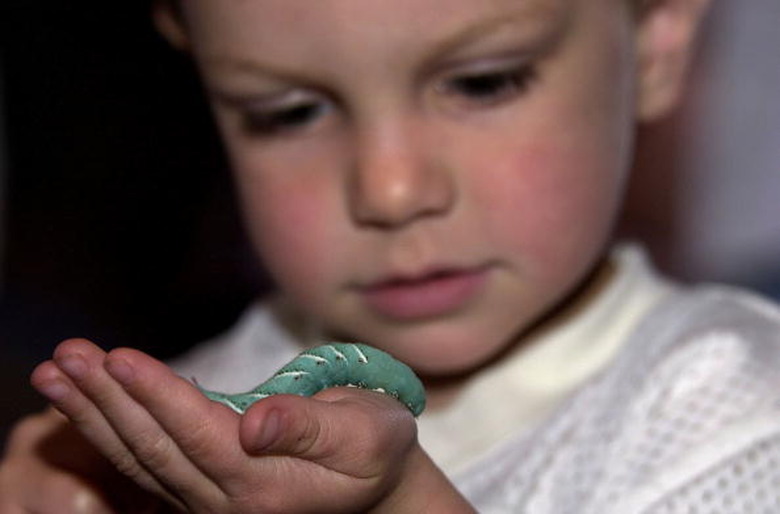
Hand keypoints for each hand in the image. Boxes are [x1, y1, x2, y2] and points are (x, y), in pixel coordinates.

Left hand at [30, 339, 472, 512]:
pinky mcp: (200, 491)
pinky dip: (109, 429)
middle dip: (107, 400)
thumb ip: (309, 429)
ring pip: (138, 458)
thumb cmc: (375, 450)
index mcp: (266, 486)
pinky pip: (144, 463)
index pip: (199, 436)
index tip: (118, 357)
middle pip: (154, 448)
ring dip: (93, 414)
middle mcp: (227, 502)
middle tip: (65, 358)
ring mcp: (209, 502)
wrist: (375, 488)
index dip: (158, 396)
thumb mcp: (365, 434)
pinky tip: (86, 404)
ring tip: (55, 375)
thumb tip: (255, 423)